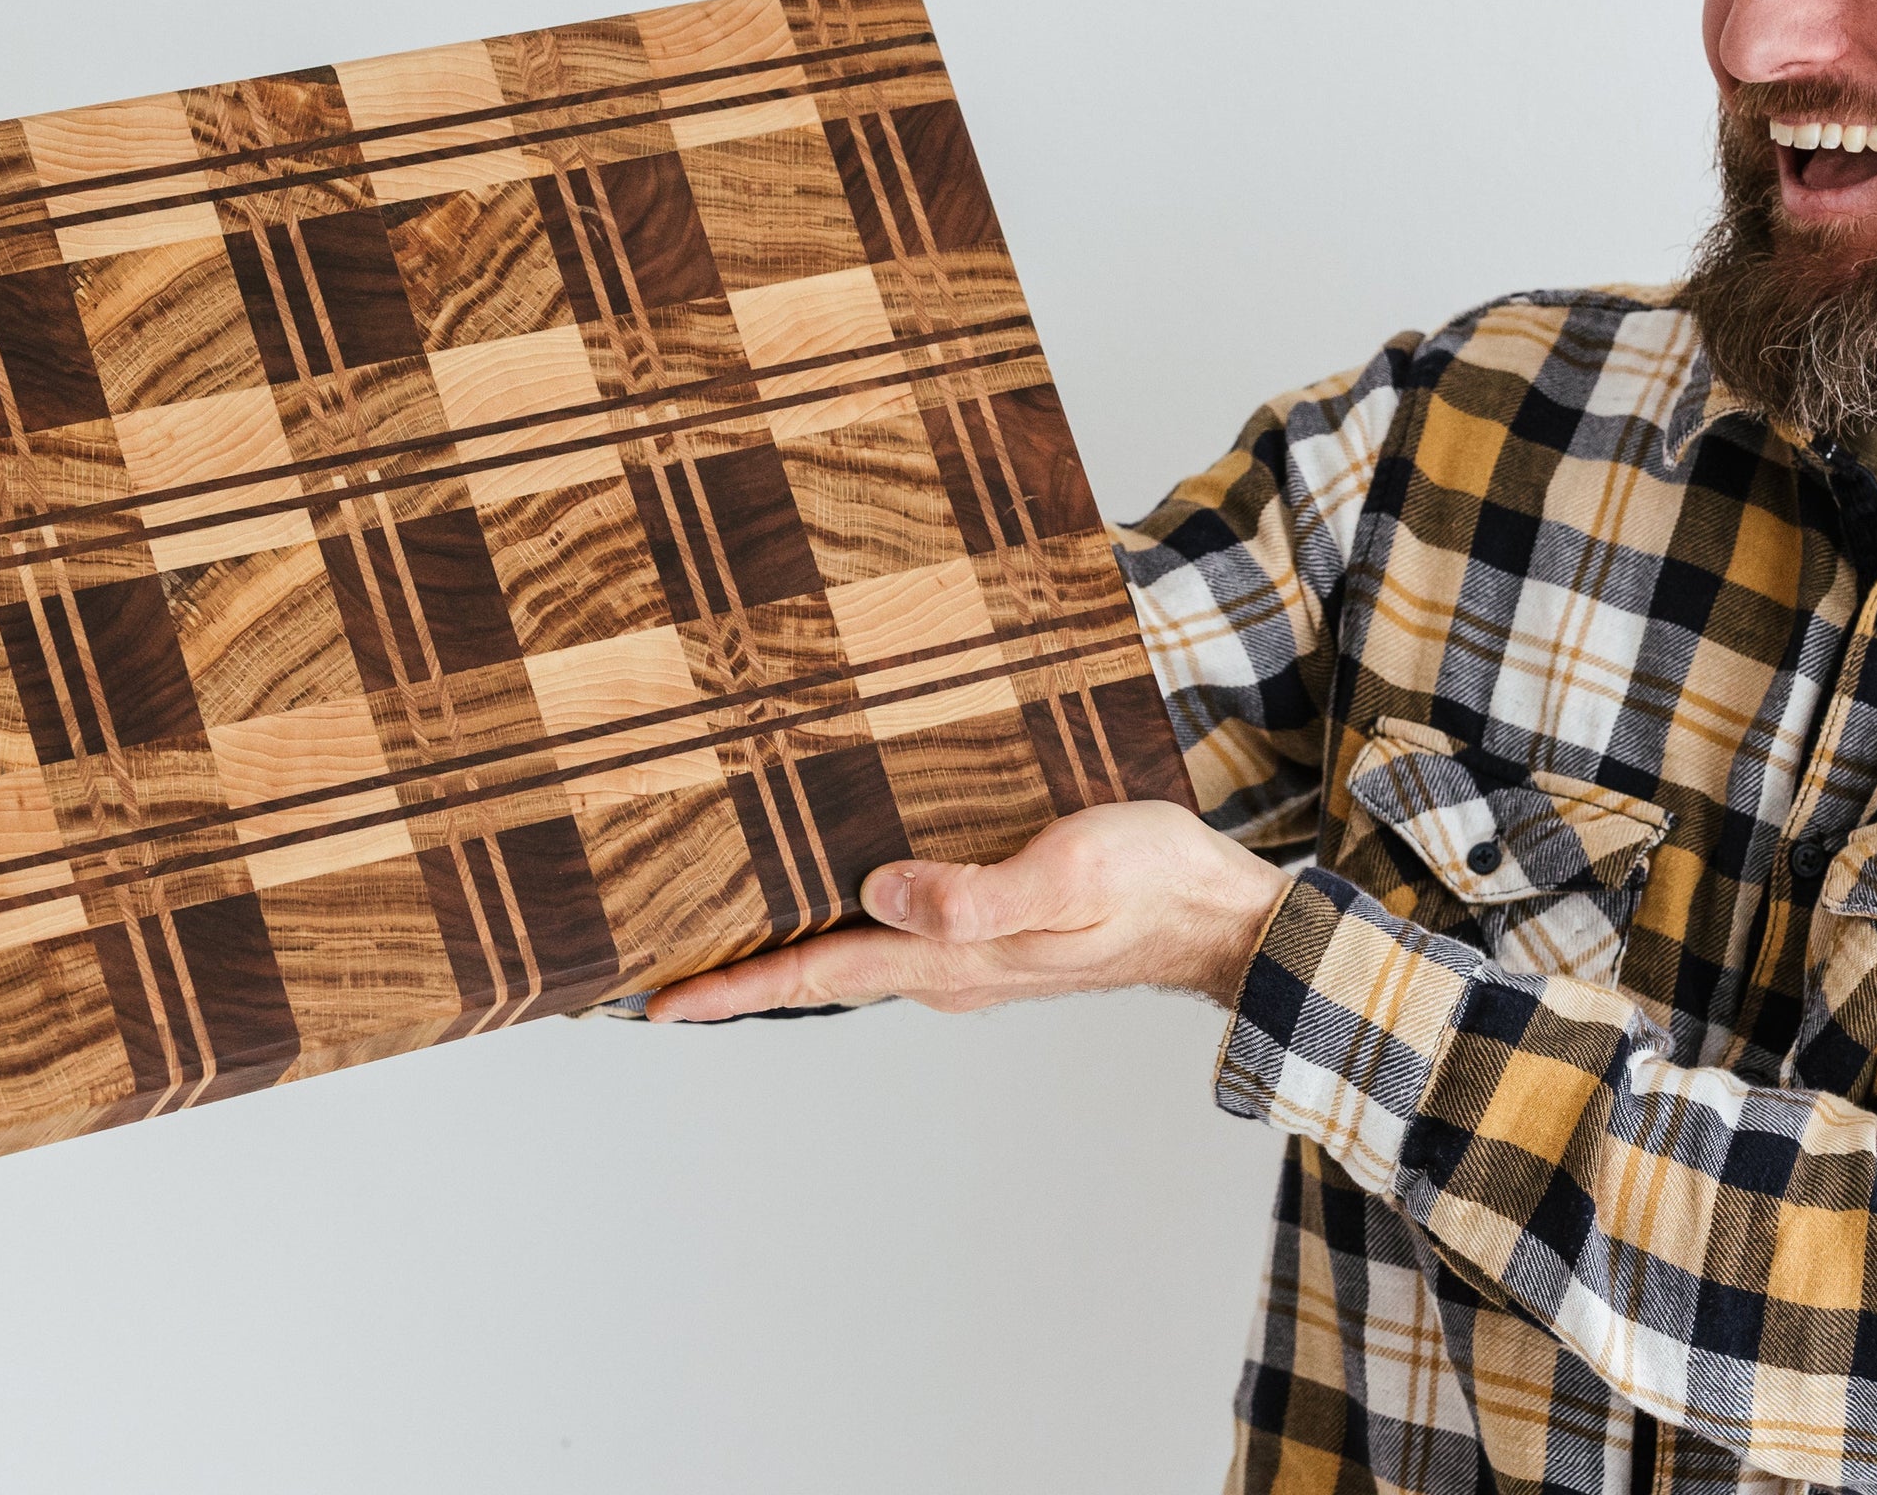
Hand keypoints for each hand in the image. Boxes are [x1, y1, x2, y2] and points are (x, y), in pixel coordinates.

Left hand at [644, 801, 1290, 1021]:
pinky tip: (832, 890)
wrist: (1221, 911)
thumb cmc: (1153, 881)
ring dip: (786, 947)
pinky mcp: (993, 930)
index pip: (816, 975)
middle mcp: (946, 967)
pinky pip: (896, 932)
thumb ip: (977, 892)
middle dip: (737, 975)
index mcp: (952, 956)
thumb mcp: (1069, 872)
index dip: (732, 989)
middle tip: (658, 972)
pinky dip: (844, 920)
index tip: (655, 1004)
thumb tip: (879, 892)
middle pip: (818, 974)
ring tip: (721, 928)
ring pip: (854, 953)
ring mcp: (969, 957)